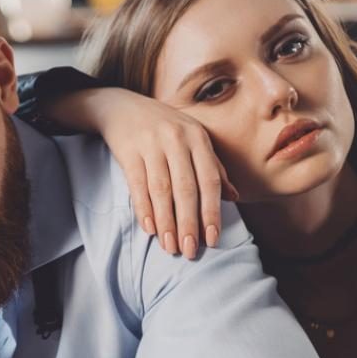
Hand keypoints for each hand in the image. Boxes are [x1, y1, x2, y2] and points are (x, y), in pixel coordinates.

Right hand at [88, 88, 238, 258]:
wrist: (123, 107)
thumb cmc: (164, 128)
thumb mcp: (193, 140)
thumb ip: (213, 167)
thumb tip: (233, 197)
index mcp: (198, 138)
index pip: (209, 181)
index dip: (212, 212)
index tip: (212, 239)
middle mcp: (176, 139)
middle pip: (185, 189)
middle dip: (188, 223)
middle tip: (189, 251)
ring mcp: (151, 144)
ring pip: (161, 190)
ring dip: (166, 221)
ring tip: (169, 246)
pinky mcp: (128, 151)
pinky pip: (137, 185)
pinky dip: (143, 208)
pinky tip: (149, 228)